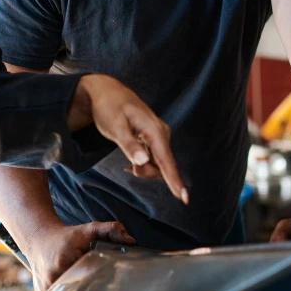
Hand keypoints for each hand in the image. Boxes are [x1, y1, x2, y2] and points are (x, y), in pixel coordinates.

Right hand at [28, 221, 134, 290]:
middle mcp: (52, 278)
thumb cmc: (67, 236)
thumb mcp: (89, 228)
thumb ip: (111, 230)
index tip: (113, 284)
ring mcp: (45, 289)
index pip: (88, 278)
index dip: (102, 280)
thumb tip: (130, 241)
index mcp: (63, 262)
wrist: (39, 240)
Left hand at [69, 74, 187, 203]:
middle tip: (127, 167)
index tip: (184, 198)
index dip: (174, 180)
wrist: (106, 92)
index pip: (166, 160)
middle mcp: (161, 132)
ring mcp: (159, 134)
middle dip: (146, 172)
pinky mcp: (155, 136)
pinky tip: (133, 160)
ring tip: (128, 159)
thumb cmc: (108, 108)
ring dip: (144, 168)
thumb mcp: (114, 127)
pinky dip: (144, 163)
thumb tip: (143, 162)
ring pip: (158, 163)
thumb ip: (129, 145)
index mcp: (154, 129)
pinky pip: (155, 157)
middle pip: (162, 165)